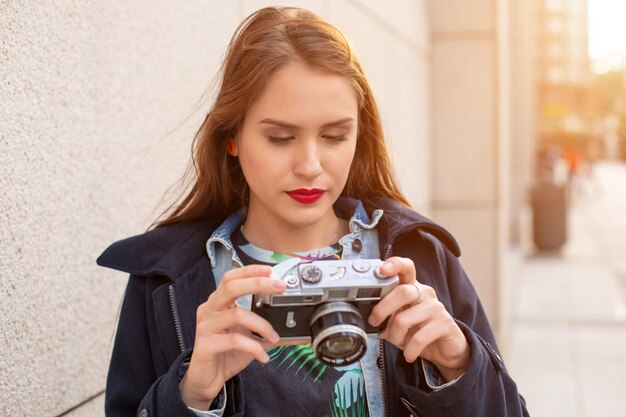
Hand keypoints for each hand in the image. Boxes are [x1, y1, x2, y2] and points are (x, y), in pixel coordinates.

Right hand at [179, 264, 288, 409]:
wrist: (206, 379)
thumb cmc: (226, 353)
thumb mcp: (249, 337)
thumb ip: (267, 329)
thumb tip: (295, 330)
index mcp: (219, 303)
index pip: (231, 278)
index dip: (250, 271)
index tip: (270, 270)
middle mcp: (210, 310)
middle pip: (231, 287)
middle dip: (258, 283)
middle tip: (279, 287)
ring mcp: (206, 326)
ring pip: (237, 315)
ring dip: (262, 325)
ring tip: (274, 337)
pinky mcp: (205, 344)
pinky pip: (234, 340)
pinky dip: (254, 347)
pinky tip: (263, 356)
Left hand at [368, 257, 469, 381]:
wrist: (447, 350)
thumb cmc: (420, 332)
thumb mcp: (400, 322)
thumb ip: (386, 316)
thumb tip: (370, 320)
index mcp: (412, 288)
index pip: (406, 268)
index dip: (395, 265)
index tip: (382, 269)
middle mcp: (425, 293)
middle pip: (402, 292)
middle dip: (382, 310)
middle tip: (375, 322)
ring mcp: (436, 307)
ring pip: (404, 319)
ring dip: (395, 336)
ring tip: (397, 343)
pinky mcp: (445, 324)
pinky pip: (419, 338)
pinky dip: (409, 350)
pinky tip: (409, 354)